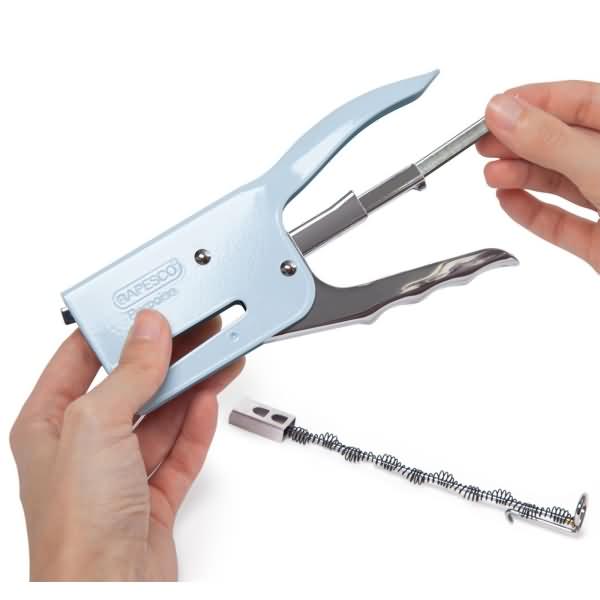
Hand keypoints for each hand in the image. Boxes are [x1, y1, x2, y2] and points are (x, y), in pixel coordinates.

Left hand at [9, 309, 243, 580]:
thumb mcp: (95, 426)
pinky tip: (208, 399)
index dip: (114, 328)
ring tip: (216, 355)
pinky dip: (196, 424)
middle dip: (165, 356)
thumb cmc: (75, 528)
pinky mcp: (153, 492)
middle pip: (131, 384)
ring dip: (190, 385)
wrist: (110, 596)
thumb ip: (129, 373)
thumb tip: (149, 331)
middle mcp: (83, 445)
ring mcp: (120, 470)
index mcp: (49, 423)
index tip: (146, 306)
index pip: (81, 357)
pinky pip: (180, 447)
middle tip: (195, 328)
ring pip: (162, 414)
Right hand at [477, 81, 599, 269]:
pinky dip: (532, 213)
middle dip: (519, 142)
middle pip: (563, 142)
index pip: (578, 102)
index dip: (531, 102)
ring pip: (560, 182)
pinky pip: (561, 223)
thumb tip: (503, 112)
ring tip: (492, 175)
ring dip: (521, 177)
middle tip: (484, 144)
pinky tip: (510, 202)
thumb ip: (550, 140)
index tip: (493, 110)